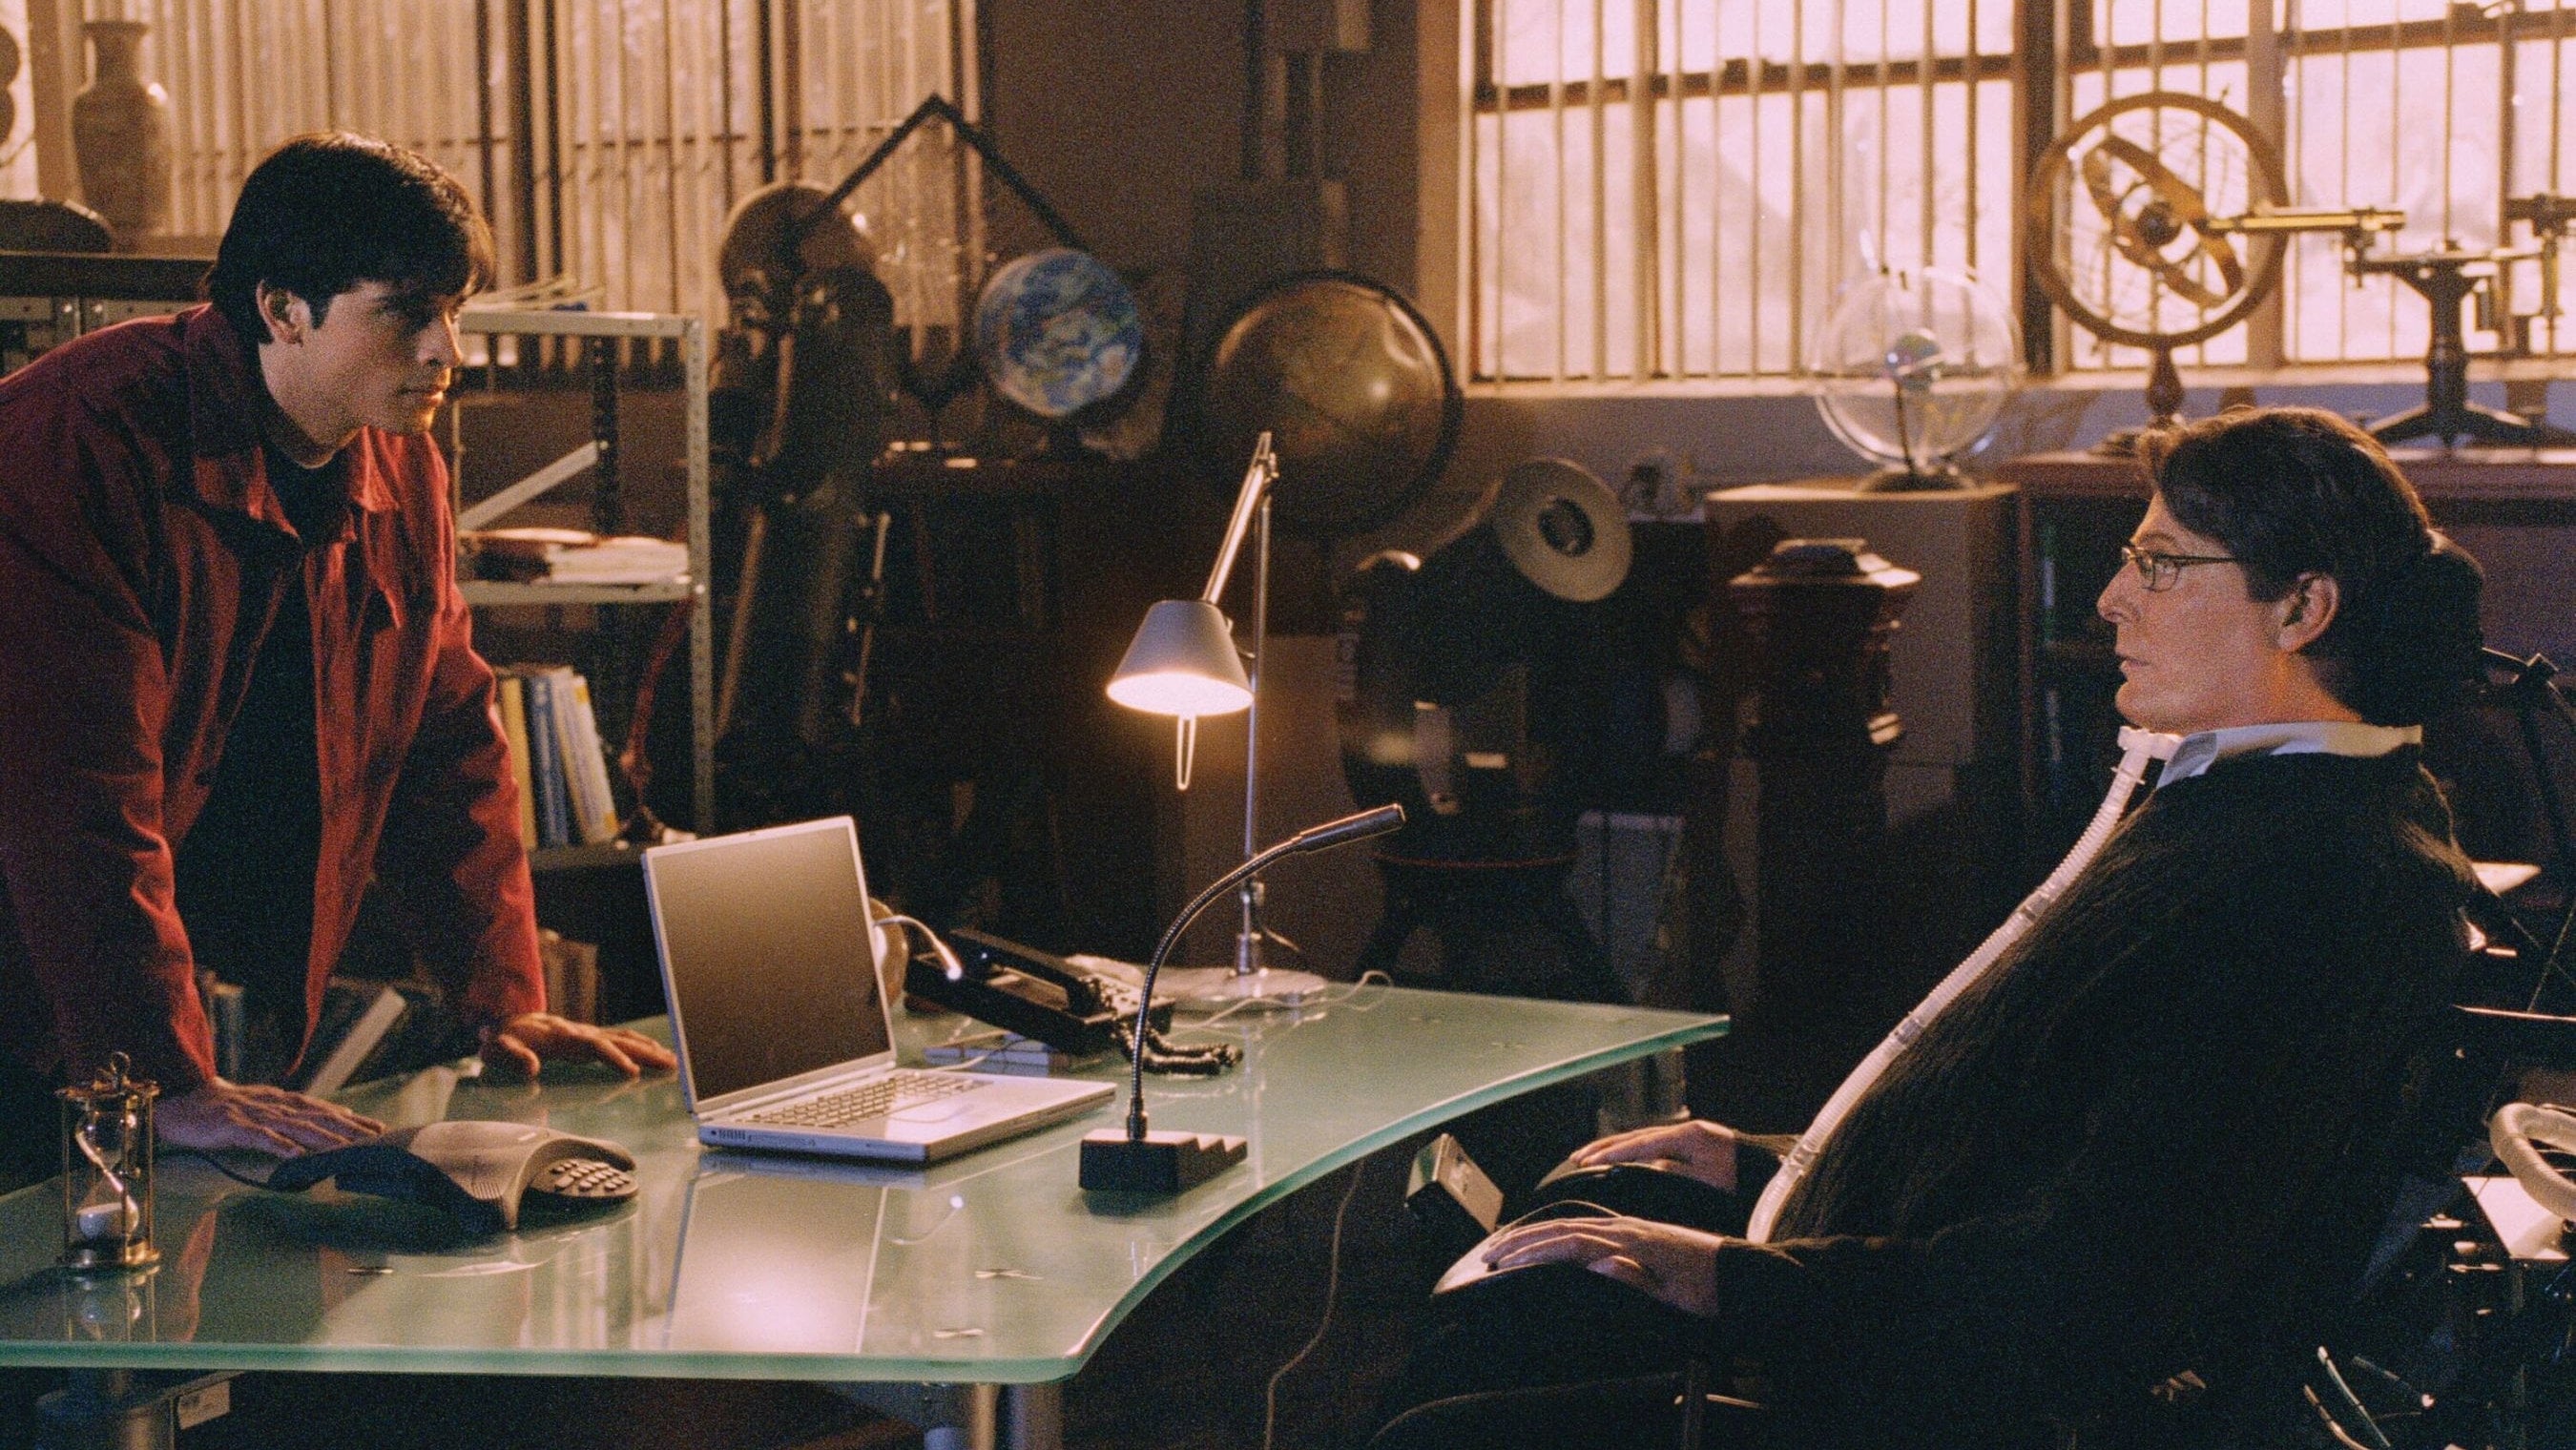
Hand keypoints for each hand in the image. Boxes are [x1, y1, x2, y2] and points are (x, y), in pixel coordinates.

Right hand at [158, 1079, 382, 1156]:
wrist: (177, 1107)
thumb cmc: (220, 1111)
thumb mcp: (261, 1107)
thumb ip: (291, 1113)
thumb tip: (330, 1116)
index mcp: (279, 1100)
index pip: (321, 1108)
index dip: (349, 1118)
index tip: (376, 1128)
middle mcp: (270, 1104)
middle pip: (315, 1116)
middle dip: (346, 1128)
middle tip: (373, 1138)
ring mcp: (251, 1114)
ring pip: (293, 1126)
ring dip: (321, 1137)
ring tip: (345, 1147)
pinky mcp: (231, 1126)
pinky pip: (258, 1136)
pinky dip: (278, 1144)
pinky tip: (296, 1154)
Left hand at [478, 1014, 675, 1078]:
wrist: (507, 1022)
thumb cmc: (502, 1039)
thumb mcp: (496, 1049)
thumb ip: (512, 1057)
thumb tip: (532, 1068)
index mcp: (561, 1037)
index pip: (594, 1046)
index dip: (614, 1057)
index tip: (632, 1071)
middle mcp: (580, 1032)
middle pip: (618, 1040)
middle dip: (645, 1052)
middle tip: (669, 1064)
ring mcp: (587, 1033)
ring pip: (624, 1038)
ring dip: (649, 1048)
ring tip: (672, 1060)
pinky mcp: (591, 1038)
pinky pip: (620, 1039)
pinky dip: (641, 1045)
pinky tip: (655, 1052)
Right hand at [1482, 1214, 1726, 1316]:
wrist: (1741, 1273)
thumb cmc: (1708, 1288)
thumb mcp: (1672, 1292)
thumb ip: (1634, 1277)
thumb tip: (1596, 1261)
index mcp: (1630, 1243)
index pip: (1570, 1241)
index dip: (1535, 1250)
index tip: (1505, 1262)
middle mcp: (1626, 1229)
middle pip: (1564, 1227)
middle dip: (1525, 1239)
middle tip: (1492, 1253)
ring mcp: (1631, 1229)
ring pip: (1575, 1225)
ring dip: (1540, 1233)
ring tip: (1512, 1243)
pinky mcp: (1638, 1234)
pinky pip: (1590, 1228)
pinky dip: (1562, 1232)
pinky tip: (1555, 1238)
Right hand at [1567, 1119, 1739, 1191]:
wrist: (1775, 1173)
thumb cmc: (1745, 1185)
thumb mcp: (1711, 1183)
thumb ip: (1676, 1174)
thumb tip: (1645, 1168)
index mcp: (1687, 1136)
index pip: (1640, 1144)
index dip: (1610, 1154)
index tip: (1585, 1163)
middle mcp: (1685, 1130)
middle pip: (1636, 1135)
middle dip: (1604, 1146)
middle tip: (1576, 1158)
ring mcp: (1689, 1134)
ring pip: (1644, 1137)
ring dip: (1615, 1146)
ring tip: (1589, 1156)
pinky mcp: (1693, 1143)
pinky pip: (1655, 1144)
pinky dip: (1633, 1149)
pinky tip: (1621, 1158)